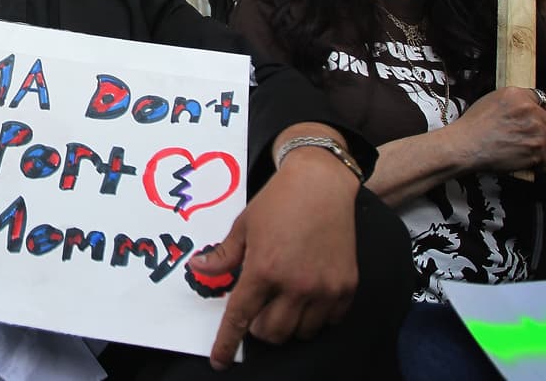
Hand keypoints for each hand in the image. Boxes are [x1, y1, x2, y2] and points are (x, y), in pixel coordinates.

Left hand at [188, 146, 358, 369]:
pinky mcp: (346, 288)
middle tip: (257, 307)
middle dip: (259, 328)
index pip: (240, 318)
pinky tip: (307, 297)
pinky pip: (328, 322)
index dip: (227, 343)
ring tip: (282, 300)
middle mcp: (295, 285)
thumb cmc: (278, 201)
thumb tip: (199, 270)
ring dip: (286, 324)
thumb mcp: (244, 226)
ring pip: (300, 332)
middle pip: (272, 333)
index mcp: (264, 269)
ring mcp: (324, 289)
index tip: (219, 360)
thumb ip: (223, 255)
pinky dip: (314, 318)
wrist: (322, 184)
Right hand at [446, 86, 545, 172]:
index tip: (536, 120)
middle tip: (524, 138)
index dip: (539, 112)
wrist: (463, 146)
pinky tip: (524, 161)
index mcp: (517, 95)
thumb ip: (513, 101)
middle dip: (540, 131)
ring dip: (538, 147)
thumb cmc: (471, 127)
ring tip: (521, 151)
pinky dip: (537, 164)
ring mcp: (535, 131)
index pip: (543, 101)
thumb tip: (530, 107)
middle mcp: (530, 111)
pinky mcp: (537, 151)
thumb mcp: (489, 101)